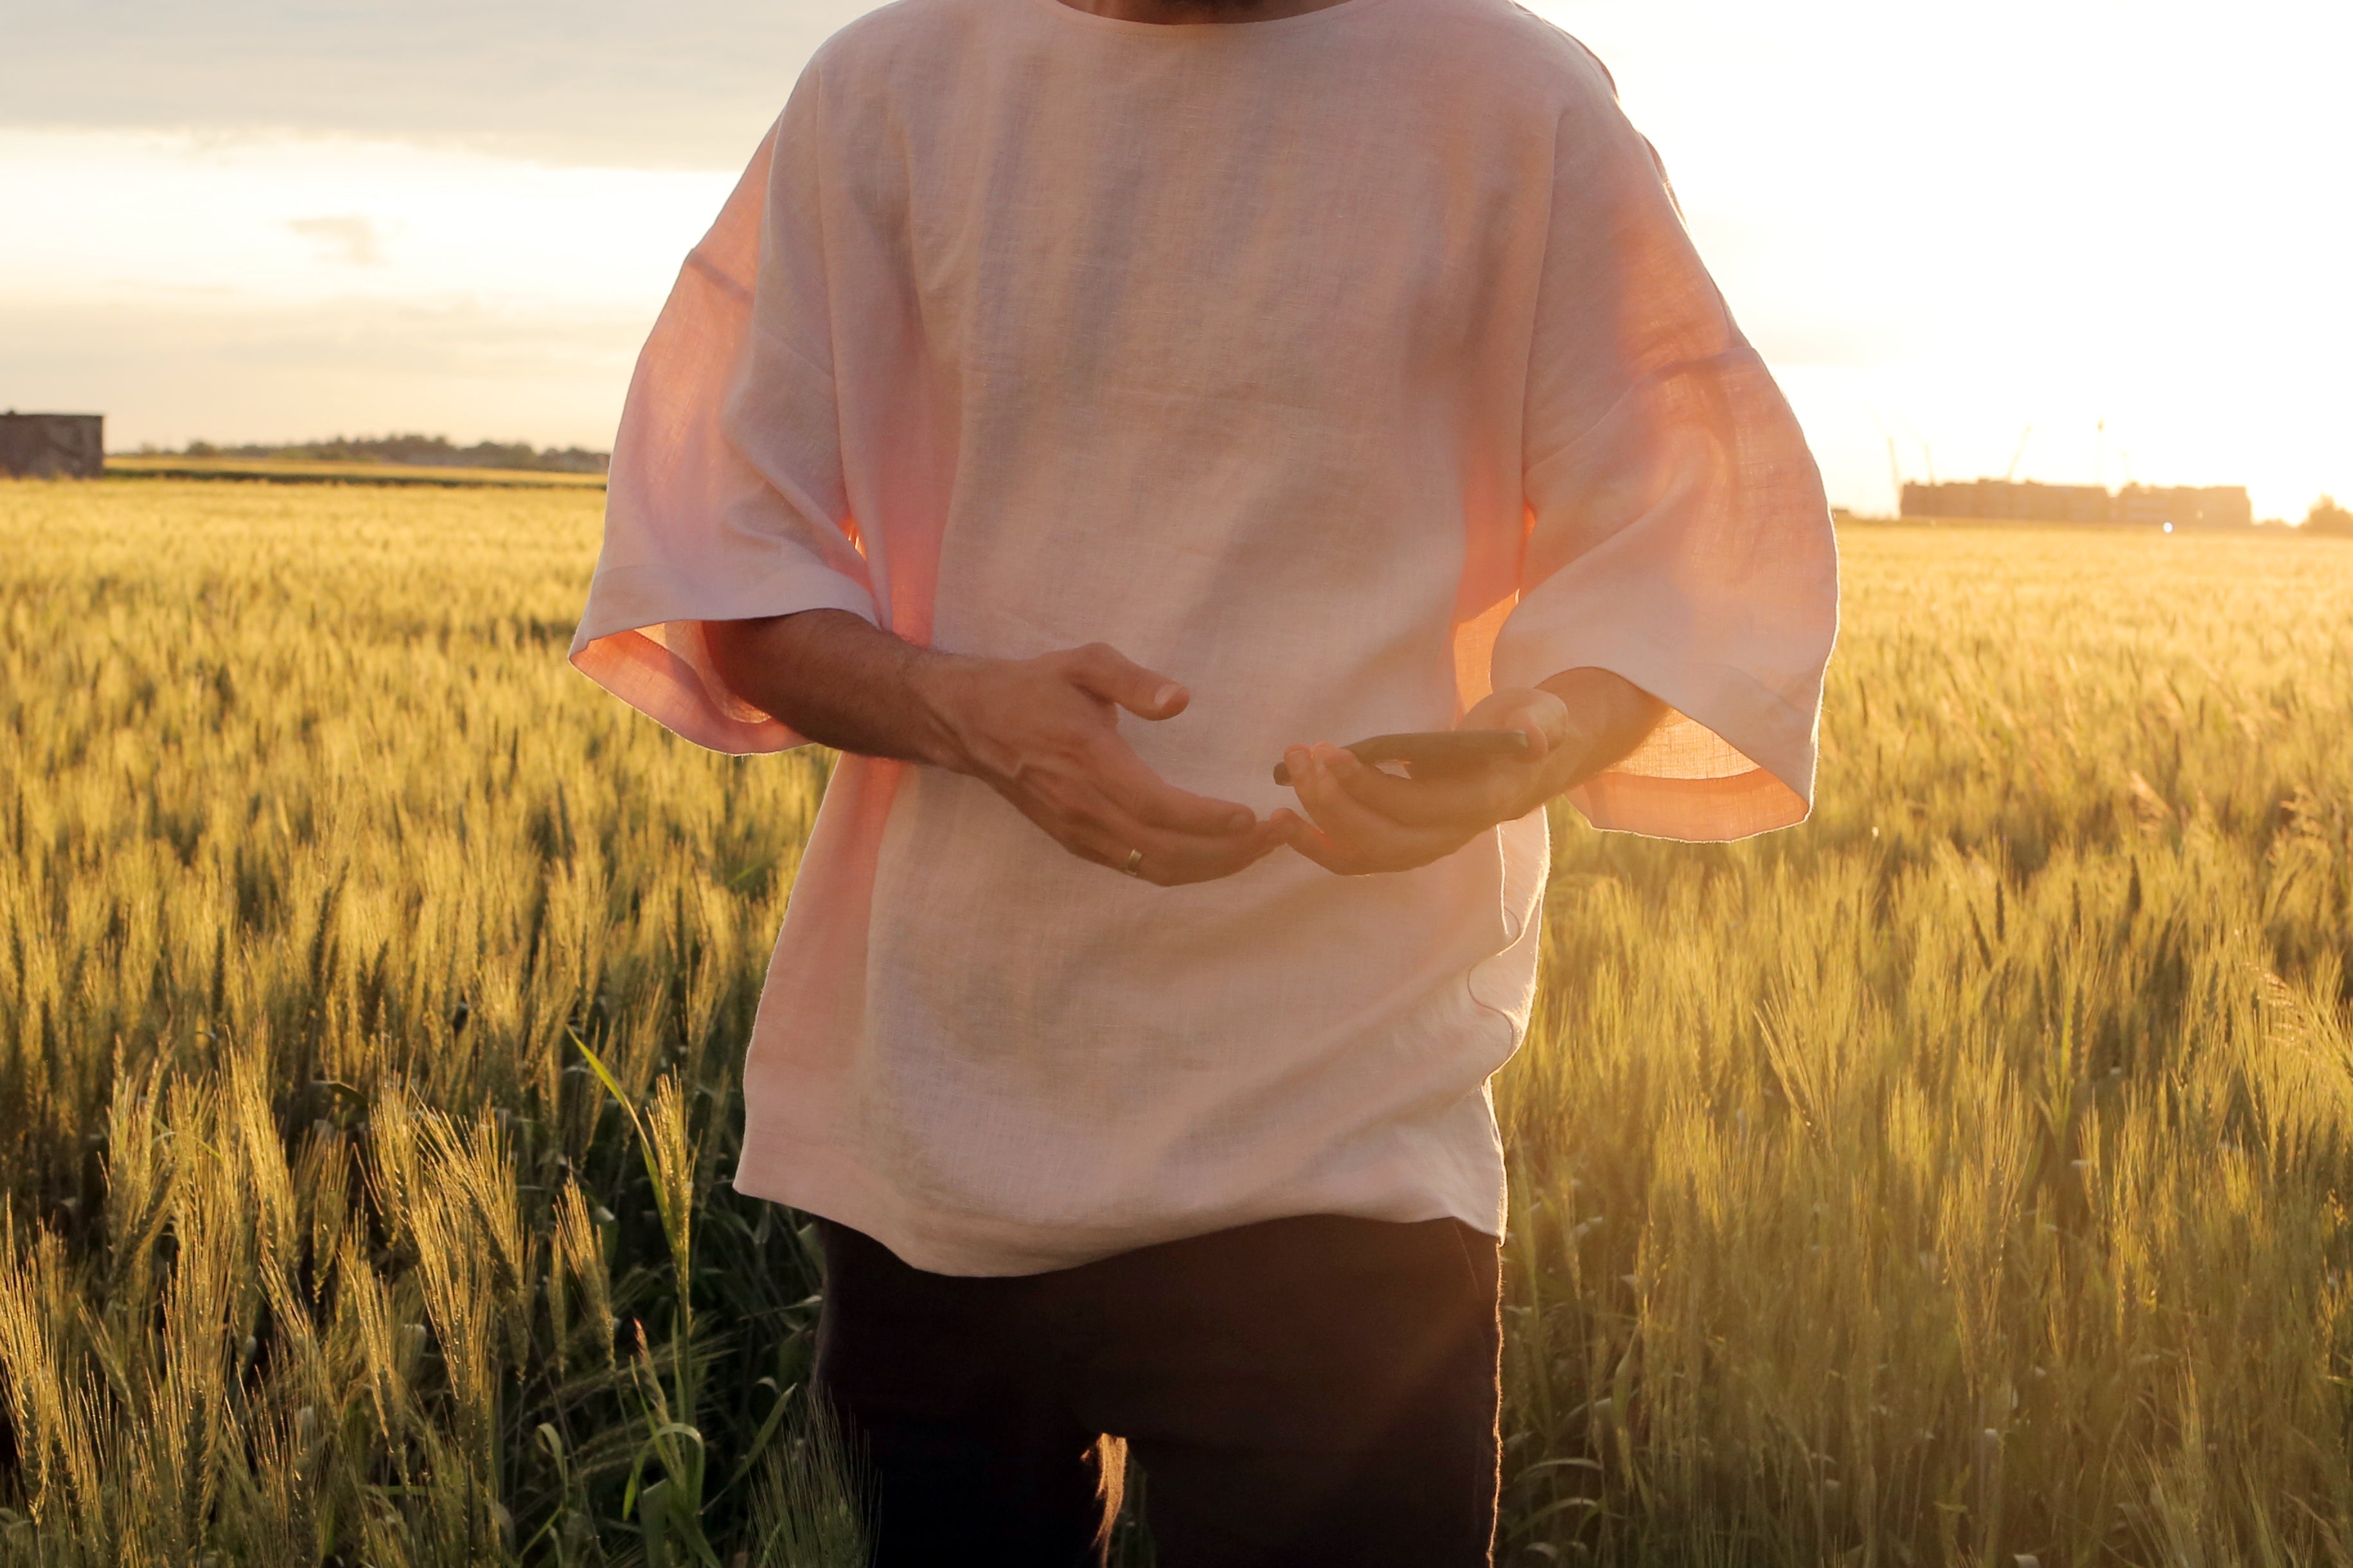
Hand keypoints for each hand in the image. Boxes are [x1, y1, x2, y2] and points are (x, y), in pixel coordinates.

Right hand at [916, 642, 1282, 885]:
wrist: (973, 724)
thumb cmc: (1035, 688)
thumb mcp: (1084, 662)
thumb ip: (1132, 680)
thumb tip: (1181, 700)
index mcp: (1089, 762)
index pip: (1157, 807)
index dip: (1207, 820)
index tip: (1252, 816)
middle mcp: (1083, 807)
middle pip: (1166, 852)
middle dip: (1229, 851)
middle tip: (1279, 833)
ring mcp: (1079, 833)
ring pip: (1156, 870)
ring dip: (1214, 867)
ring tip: (1261, 847)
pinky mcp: (1078, 843)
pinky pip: (1139, 870)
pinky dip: (1185, 870)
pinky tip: (1219, 854)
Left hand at [1273, 670, 1662, 875]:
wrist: (1521, 763)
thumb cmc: (1525, 728)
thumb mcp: (1544, 715)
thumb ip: (1541, 724)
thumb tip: (1532, 738)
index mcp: (1479, 804)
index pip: (1417, 806)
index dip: (1370, 785)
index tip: (1330, 752)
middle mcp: (1448, 836)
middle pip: (1380, 838)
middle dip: (1331, 801)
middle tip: (1299, 755)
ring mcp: (1421, 847)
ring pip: (1360, 851)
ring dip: (1315, 820)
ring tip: (1288, 772)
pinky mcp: (1399, 845)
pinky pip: (1351, 859)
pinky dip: (1315, 845)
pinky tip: (1283, 821)